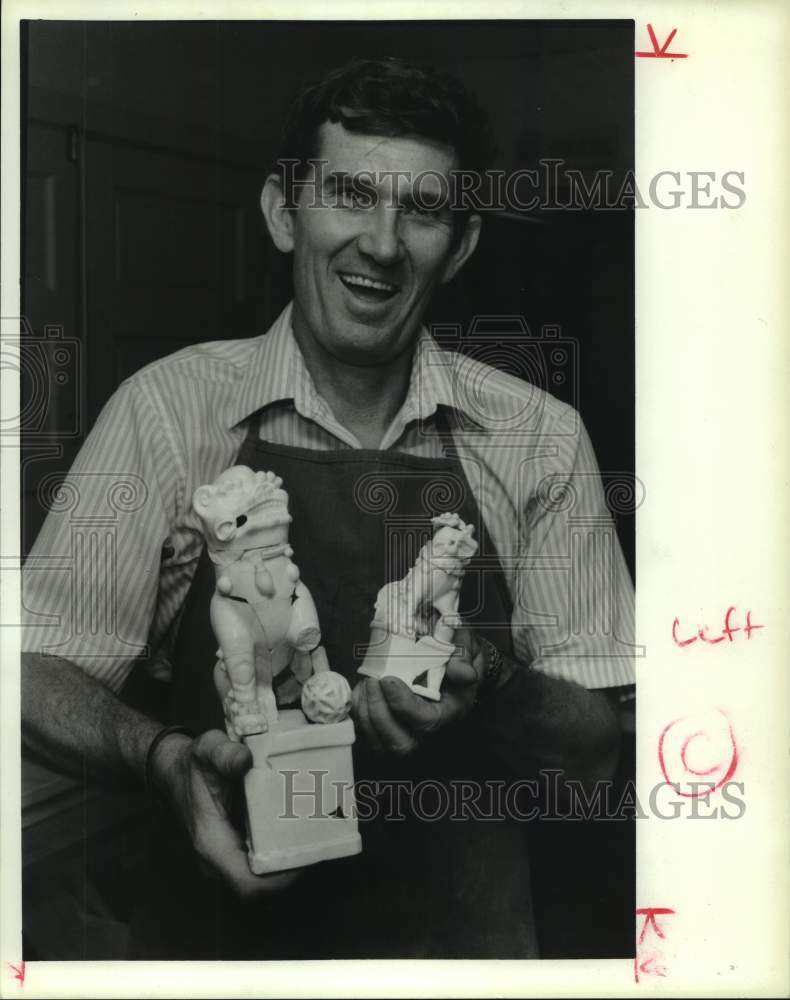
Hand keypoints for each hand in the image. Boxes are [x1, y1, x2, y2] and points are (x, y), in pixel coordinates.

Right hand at [151, 729, 300, 898]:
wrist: (175, 770)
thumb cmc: (193, 764)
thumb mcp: (206, 750)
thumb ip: (224, 754)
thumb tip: (246, 760)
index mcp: (211, 843)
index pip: (248, 883)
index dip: (279, 880)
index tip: (306, 859)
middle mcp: (217, 859)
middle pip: (261, 882)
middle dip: (292, 867)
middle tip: (321, 842)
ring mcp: (224, 857)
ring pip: (261, 873)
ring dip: (287, 859)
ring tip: (316, 836)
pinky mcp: (232, 848)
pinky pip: (258, 859)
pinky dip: (278, 848)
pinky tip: (298, 828)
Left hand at [351, 627, 485, 754]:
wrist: (452, 665)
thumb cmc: (456, 657)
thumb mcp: (469, 650)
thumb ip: (464, 656)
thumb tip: (461, 672)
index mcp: (450, 712)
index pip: (426, 722)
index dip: (403, 705)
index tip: (388, 680)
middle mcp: (429, 731)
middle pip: (400, 744)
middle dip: (379, 713)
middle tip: (372, 680)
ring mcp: (407, 733)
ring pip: (379, 742)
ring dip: (366, 711)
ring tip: (367, 681)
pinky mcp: (389, 729)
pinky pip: (368, 733)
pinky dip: (359, 712)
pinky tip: (362, 690)